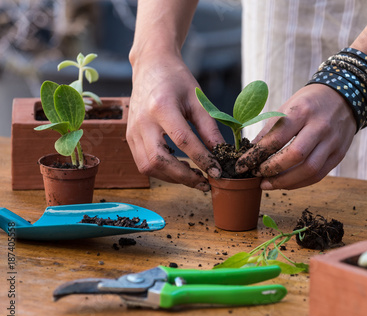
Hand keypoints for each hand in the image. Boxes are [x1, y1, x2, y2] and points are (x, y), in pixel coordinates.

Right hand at [126, 55, 223, 190]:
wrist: (150, 66)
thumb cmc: (176, 80)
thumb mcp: (197, 100)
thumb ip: (209, 128)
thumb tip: (222, 153)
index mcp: (161, 107)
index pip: (183, 140)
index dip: (202, 159)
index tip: (218, 171)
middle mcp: (142, 121)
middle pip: (159, 160)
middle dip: (183, 177)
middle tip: (205, 183)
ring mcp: (132, 130)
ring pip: (148, 166)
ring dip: (172, 177)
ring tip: (194, 176)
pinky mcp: (130, 137)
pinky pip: (143, 163)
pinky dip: (162, 172)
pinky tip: (179, 168)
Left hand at [235, 84, 356, 189]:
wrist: (344, 97)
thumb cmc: (309, 102)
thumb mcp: (288, 106)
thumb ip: (270, 129)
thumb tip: (251, 151)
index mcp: (302, 111)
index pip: (277, 138)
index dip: (256, 154)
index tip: (242, 165)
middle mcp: (320, 126)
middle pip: (295, 156)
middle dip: (271, 170)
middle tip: (256, 175)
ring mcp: (332, 141)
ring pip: (309, 170)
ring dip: (285, 182)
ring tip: (268, 183)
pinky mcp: (339, 154)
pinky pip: (318, 174)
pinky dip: (299, 182)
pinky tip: (285, 183)